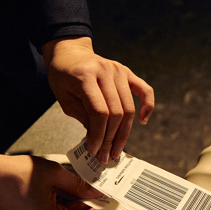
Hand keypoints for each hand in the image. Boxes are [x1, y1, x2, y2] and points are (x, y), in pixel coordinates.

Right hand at [0, 152, 104, 209]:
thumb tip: (95, 192)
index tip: (109, 201)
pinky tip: (61, 188)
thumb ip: (78, 185)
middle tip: (95, 188)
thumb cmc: (14, 173)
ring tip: (74, 183)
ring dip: (72, 202)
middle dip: (85, 203)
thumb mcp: (54, 173)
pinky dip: (60, 203)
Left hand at [43, 36, 153, 162]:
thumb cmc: (63, 76)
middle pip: (116, 112)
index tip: (93, 151)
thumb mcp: (63, 98)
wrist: (70, 53)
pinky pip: (145, 90)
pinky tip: (142, 121)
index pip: (99, 112)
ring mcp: (118, 70)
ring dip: (124, 132)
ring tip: (116, 149)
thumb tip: (97, 140)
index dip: (98, 135)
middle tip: (105, 156)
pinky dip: (147, 106)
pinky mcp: (127, 72)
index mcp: (86, 76)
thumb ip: (81, 116)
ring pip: (128, 107)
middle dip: (111, 138)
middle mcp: (105, 71)